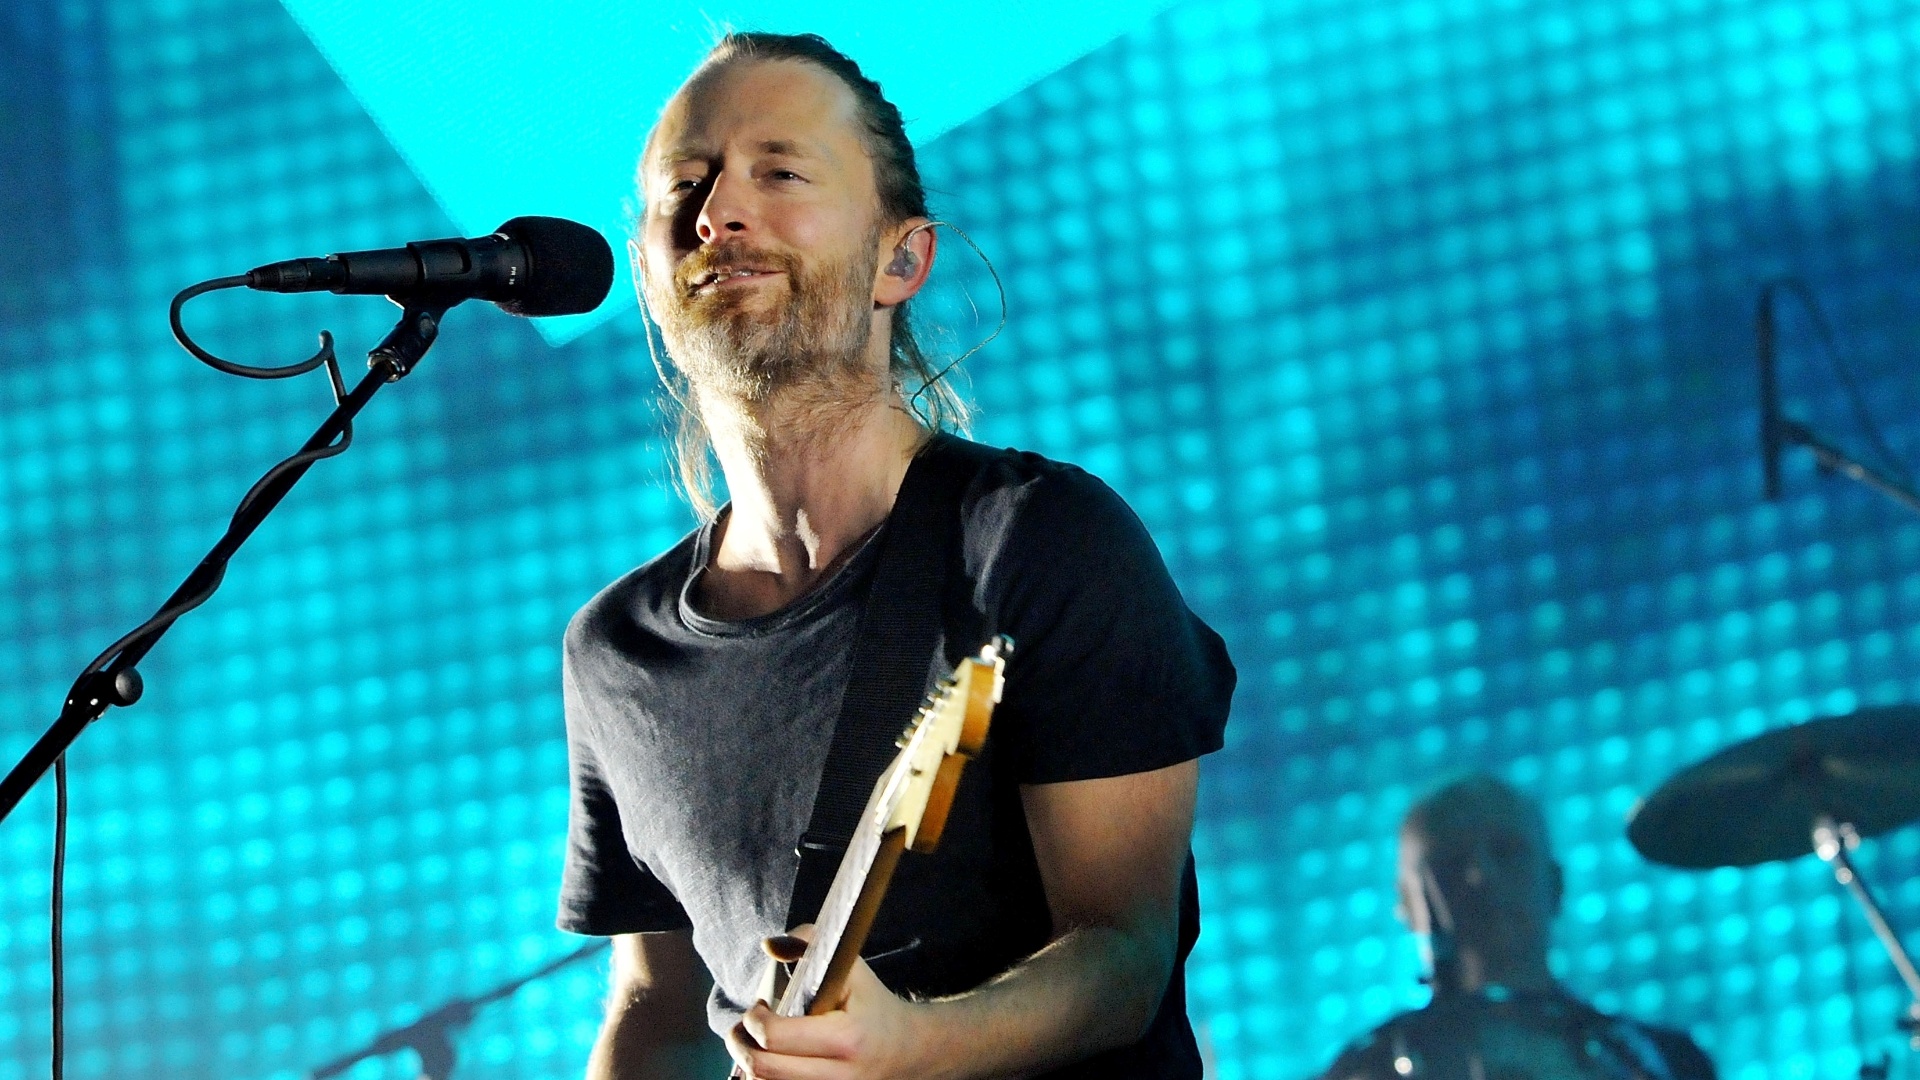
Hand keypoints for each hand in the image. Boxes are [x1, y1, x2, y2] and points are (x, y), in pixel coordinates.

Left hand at [726, 927, 935, 1079]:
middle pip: (763, 1069)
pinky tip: (770, 1062)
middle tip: (745, 1028)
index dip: (754, 1019)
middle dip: (741, 1044)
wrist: (907, 1049)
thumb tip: (769, 945)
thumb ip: (810, 945)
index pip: (775, 1036)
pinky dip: (765, 1079)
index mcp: (845, 1038)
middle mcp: (839, 1075)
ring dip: (750, 1065)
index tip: (759, 1006)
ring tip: (755, 1045)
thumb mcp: (851, 968)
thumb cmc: (873, 1005)